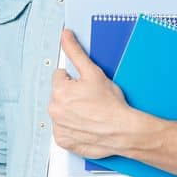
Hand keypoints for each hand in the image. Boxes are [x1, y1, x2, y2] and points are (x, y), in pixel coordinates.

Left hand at [50, 28, 138, 157]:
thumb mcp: (94, 72)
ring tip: (90, 113)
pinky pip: (64, 130)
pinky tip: (86, 125)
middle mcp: (54, 109)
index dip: (76, 80)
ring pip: (62, 112)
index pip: (60, 77)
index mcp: (59, 91)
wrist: (122, 131)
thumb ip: (76, 52)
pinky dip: (73, 128)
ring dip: (72, 111)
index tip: (87, 87)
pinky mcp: (63, 140)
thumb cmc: (111, 104)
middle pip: (60, 95)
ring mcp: (58, 127)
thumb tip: (66, 36)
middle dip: (72, 95)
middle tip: (91, 100)